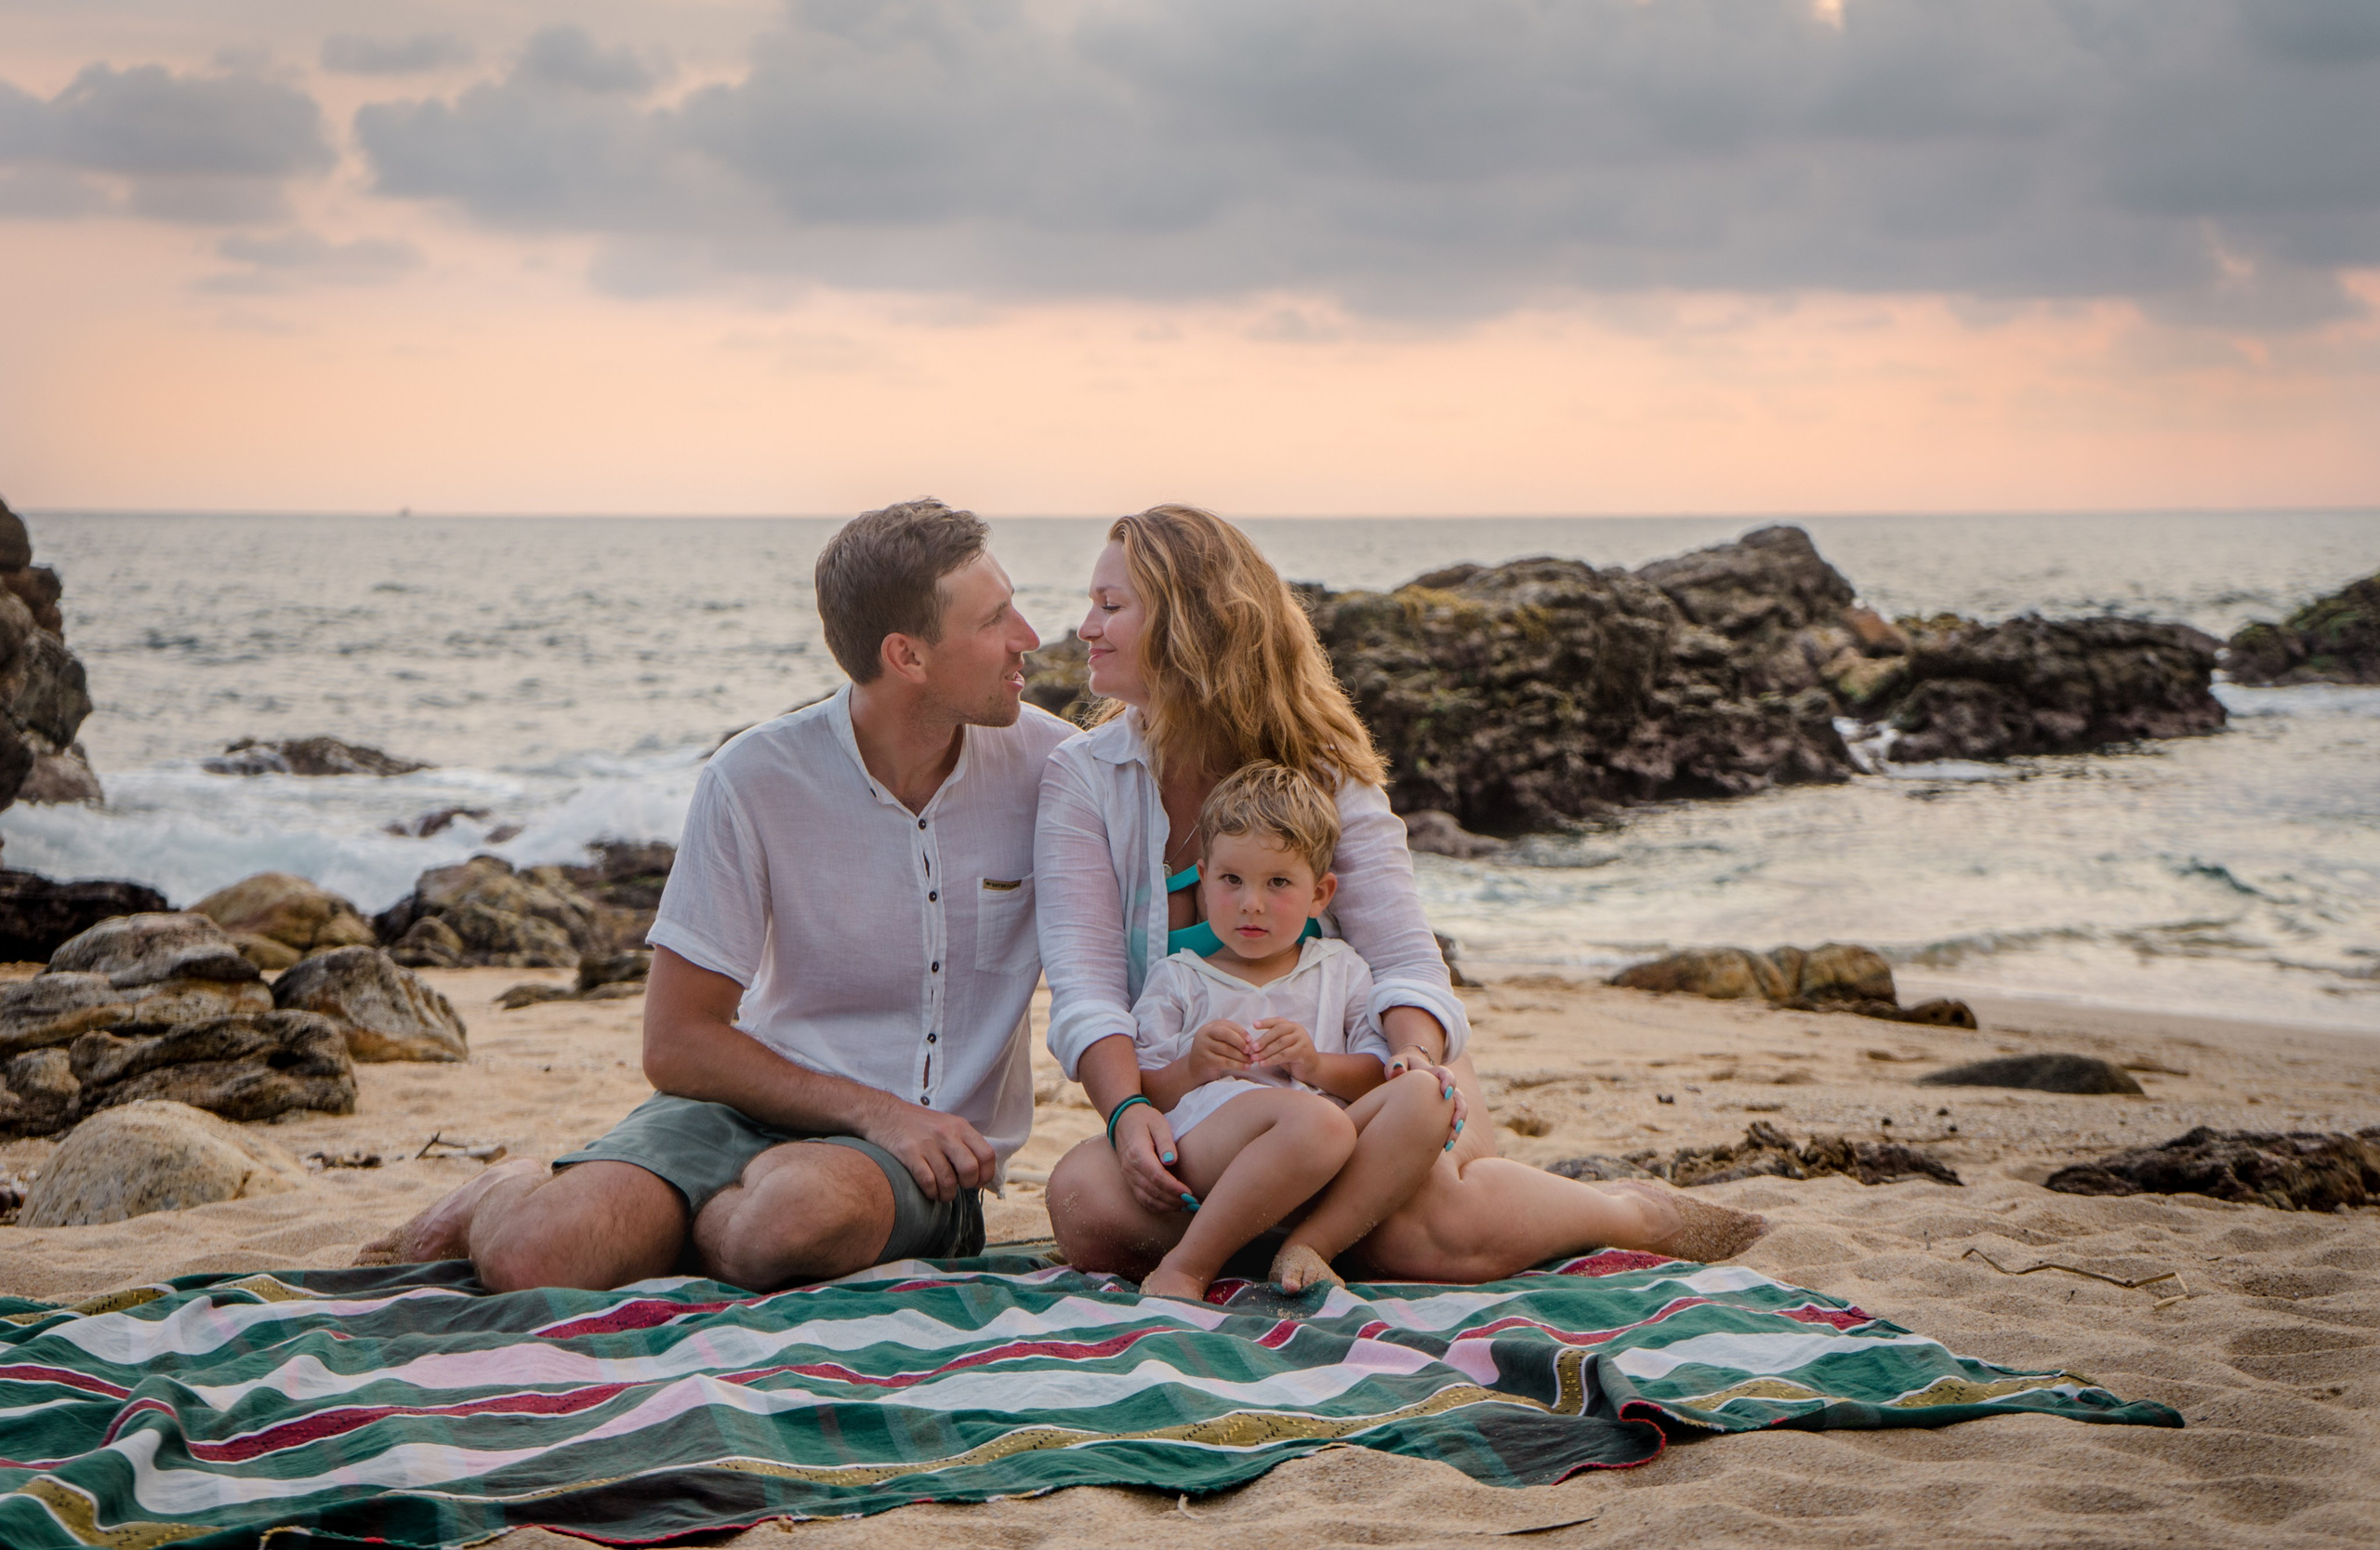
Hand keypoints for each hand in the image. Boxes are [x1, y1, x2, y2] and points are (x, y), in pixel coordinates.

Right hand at [861, 1098, 997, 1201]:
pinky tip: (928, 1191)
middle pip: (970, 1169)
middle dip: (967, 1185)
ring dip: (947, 1194)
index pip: (986, 1155)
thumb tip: (979, 1170)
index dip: (985, 1174)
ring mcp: (927, 1143)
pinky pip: (927, 1181)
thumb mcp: (946, 1124)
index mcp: (959, 1126)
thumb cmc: (917, 1124)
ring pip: (948, 1180)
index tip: (976, 1182)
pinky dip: (931, 1192)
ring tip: (941, 1194)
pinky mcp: (908, 1153)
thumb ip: (963, 1142)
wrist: (882, 1113)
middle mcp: (946, 1133)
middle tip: (958, 1187)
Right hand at [1112, 1101, 1194, 1214]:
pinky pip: (1142, 1199)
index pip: (1156, 1176)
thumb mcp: (1159, 1123)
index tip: (1190, 1193)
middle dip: (1174, 1200)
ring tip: (1187, 1206)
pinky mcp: (1130, 1181)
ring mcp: (1128, 1176)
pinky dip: (1158, 1206)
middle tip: (1193, 1203)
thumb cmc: (1145, 1120)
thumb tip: (1172, 1161)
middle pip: (1153, 1191)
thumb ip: (1166, 1142)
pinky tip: (1173, 1206)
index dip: (1174, 1188)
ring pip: (1147, 1199)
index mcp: (1137, 1152)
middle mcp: (1130, 1168)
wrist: (1123, 1120)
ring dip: (1167, 1206)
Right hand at [1187, 1019, 1254, 1083]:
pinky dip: (1238, 1065)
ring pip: (1227, 1049)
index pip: (1228, 1025)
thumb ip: (1231, 1038)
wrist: (1194, 1069)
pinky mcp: (1206, 1060)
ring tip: (1251, 1060)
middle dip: (1240, 1042)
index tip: (1250, 1040)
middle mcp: (1204, 1034)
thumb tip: (1250, 1041)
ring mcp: (1203, 1047)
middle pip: (1226, 1034)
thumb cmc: (1212, 1054)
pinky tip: (1246, 1067)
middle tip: (1250, 1050)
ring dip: (1242, 1056)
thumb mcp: (1218, 1041)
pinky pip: (1225, 1062)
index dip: (1241, 1031)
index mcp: (1209, 1027)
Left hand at [1250, 1017, 1318, 1082]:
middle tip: (1253, 1048)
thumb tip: (1253, 1046)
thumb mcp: (1283, 1047)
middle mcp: (1298, 1030)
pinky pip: (1284, 1055)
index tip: (1254, 1025)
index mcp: (1292, 1026)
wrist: (1312, 1068)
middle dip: (1263, 1040)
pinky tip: (1263, 1064)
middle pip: (1278, 1031)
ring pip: (1280, 1043)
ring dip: (1265, 1052)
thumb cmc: (1294, 1057)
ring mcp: (1302, 1039)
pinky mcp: (1303, 1051)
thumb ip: (1272, 1043)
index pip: (1277, 1022)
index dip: (1265, 1022)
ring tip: (1255, 1058)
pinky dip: (1272, 1060)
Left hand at [1387, 1045, 1468, 1137]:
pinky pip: (1450, 1126)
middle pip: (1459, 1098)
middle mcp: (1445, 1089)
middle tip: (1455, 1124)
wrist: (1405, 1077)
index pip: (1447, 1075)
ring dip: (1456, 1129)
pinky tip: (1444, 1148)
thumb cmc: (1400, 1068)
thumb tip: (1397, 1071)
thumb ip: (1396, 1064)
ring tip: (1449, 1142)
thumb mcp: (1397, 1062)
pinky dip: (1450, 1136)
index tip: (1445, 1093)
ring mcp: (1445, 1103)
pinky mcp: (1442, 1115)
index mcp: (1435, 1074)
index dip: (1449, 1082)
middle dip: (1459, 1112)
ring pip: (1458, 1115)